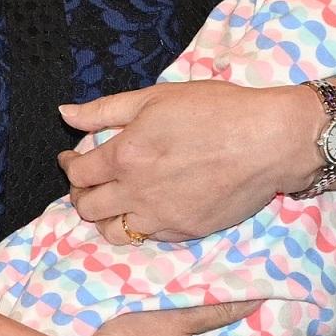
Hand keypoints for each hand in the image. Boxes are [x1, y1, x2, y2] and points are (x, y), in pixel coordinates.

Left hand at [58, 82, 313, 243]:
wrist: (270, 140)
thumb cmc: (216, 111)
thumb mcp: (155, 98)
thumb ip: (105, 110)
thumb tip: (65, 114)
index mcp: (124, 156)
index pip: (77, 174)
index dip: (70, 166)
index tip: (73, 158)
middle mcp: (137, 192)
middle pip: (87, 208)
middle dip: (80, 194)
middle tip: (89, 182)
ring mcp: (163, 216)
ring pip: (113, 231)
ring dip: (105, 217)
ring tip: (113, 202)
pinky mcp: (187, 231)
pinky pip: (149, 237)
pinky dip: (140, 226)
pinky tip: (147, 209)